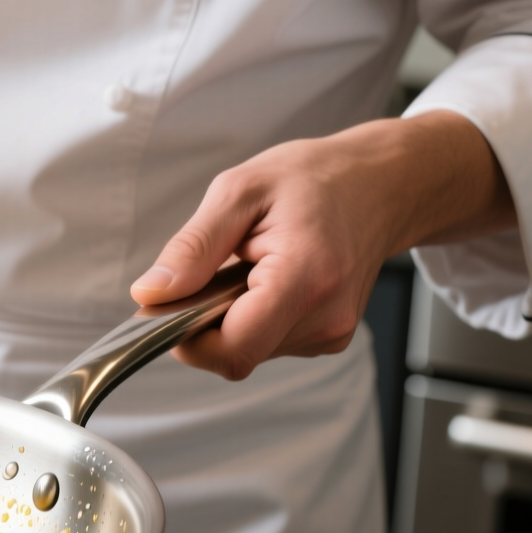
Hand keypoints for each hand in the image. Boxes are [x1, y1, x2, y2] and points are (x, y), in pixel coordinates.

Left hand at [130, 111, 514, 379]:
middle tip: (212, 270)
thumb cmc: (315, 179)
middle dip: (205, 321)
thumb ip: (192, 248)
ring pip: (248, 351)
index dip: (186, 338)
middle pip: (235, 353)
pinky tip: (267, 280)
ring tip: (249, 267)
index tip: (170, 305)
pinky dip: (253, 318)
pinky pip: (268, 343)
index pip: (231, 349)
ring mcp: (331, 333)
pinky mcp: (329, 338)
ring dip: (230, 317)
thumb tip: (150, 293)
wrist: (382, 184)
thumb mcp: (239, 191)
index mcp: (304, 278)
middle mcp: (325, 317)